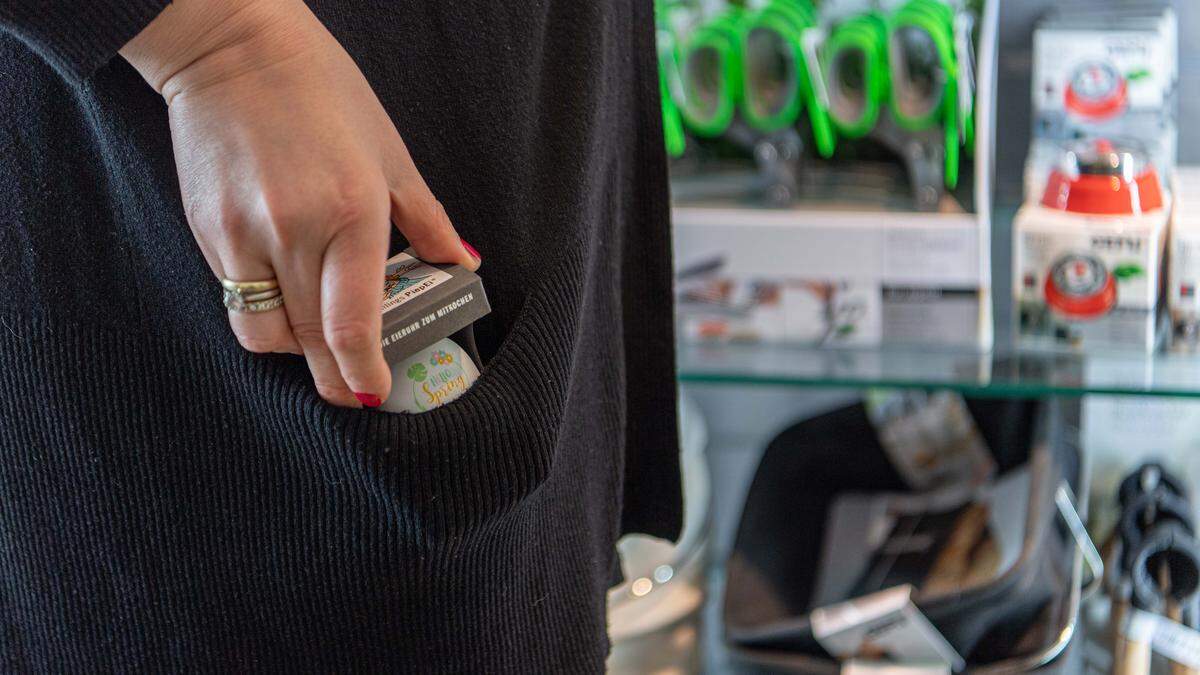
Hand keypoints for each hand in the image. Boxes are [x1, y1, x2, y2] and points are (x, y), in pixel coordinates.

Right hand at [120, 0, 479, 407]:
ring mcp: (243, 235)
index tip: (375, 394)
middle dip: (336, 379)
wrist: (233, 48)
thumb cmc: (323, 92)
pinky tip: (287, 299)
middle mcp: (295, 232)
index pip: (353, 325)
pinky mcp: (207, 232)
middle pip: (311, 342)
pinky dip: (264, 316)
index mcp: (352, 213)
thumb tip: (461, 264)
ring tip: (319, 340)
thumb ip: (427, 220)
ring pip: (266, 334)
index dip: (365, 373)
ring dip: (297, 352)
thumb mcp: (391, 153)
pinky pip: (236, 301)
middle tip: (354, 392)